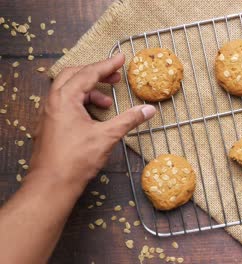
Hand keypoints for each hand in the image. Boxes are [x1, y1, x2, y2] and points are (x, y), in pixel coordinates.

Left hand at [29, 53, 155, 190]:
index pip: (89, 73)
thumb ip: (129, 120)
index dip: (107, 65)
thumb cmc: (76, 159)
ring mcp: (49, 113)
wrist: (52, 184)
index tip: (121, 58)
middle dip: (96, 73)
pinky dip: (82, 102)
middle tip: (115, 78)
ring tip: (108, 102)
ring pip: (68, 89)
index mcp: (65, 98)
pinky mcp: (50, 124)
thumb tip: (149, 110)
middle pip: (74, 74)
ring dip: (90, 90)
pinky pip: (65, 102)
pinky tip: (95, 115)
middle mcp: (53, 101)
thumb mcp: (107, 136)